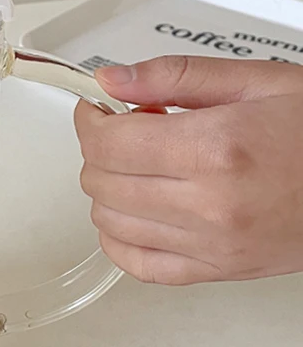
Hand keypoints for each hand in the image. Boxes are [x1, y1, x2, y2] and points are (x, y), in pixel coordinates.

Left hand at [74, 56, 302, 284]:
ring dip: (108, 187)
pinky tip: (134, 210)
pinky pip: (137, 265)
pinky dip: (119, 237)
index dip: (90, 120)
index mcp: (216, 149)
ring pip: (110, 221)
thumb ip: (174, 76)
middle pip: (102, 181)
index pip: (108, 142)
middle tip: (124, 128)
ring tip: (138, 163)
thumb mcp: (255, 81)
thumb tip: (113, 79)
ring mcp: (213, 246)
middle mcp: (210, 205)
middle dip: (99, 149)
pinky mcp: (219, 270)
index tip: (97, 107)